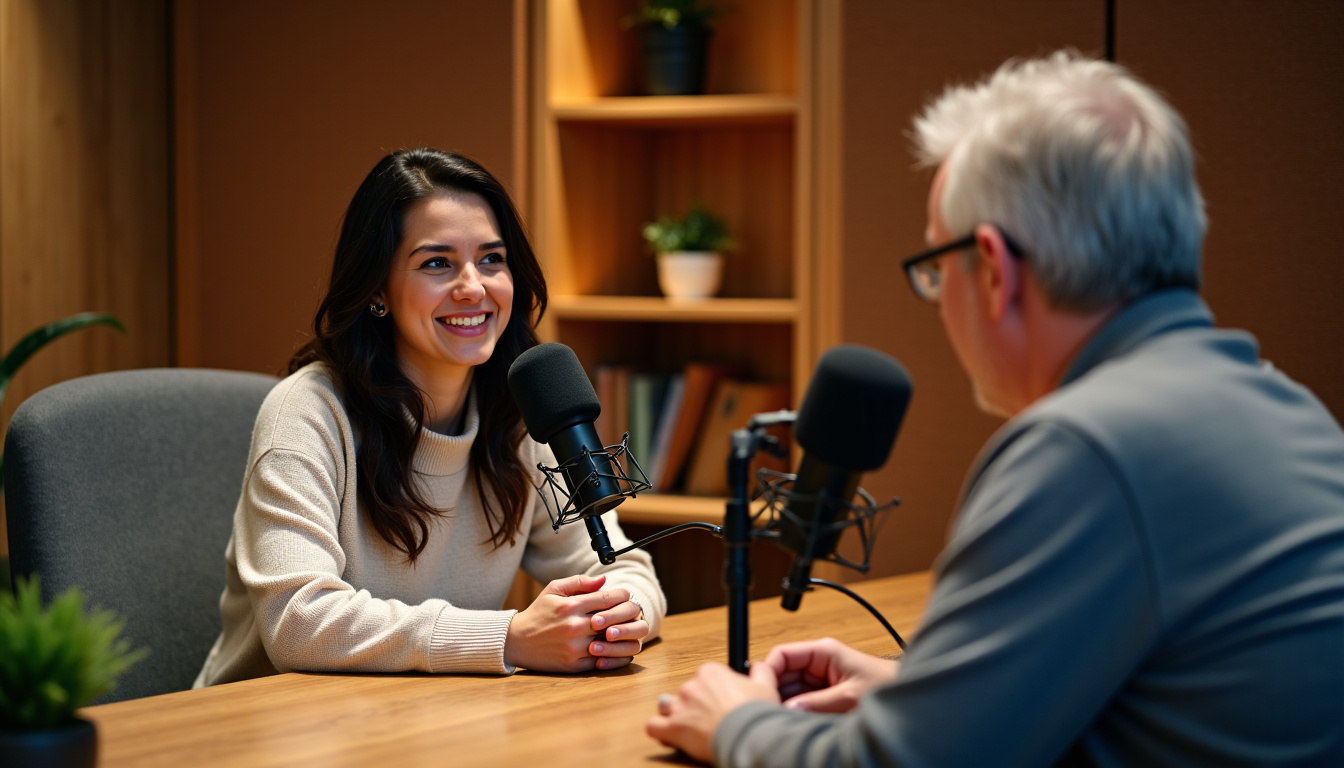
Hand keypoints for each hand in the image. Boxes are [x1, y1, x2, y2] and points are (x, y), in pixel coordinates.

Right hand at [504, 574, 640, 671]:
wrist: (517, 641)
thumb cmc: (538, 613)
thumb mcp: (554, 590)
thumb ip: (579, 582)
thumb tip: (604, 580)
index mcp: (571, 606)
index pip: (608, 598)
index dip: (621, 595)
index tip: (624, 596)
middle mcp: (574, 626)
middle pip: (614, 619)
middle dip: (625, 614)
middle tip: (630, 612)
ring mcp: (575, 647)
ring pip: (611, 641)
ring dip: (621, 635)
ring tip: (624, 629)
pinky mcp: (574, 664)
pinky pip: (602, 660)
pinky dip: (613, 654)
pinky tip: (615, 647)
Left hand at [646, 662, 779, 762]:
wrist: (747, 736)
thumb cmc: (755, 714)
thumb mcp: (765, 687)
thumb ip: (760, 671)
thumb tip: (758, 666)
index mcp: (711, 672)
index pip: (705, 677)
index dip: (713, 691)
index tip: (721, 701)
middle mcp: (691, 685)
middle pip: (687, 693)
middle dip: (695, 705)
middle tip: (711, 718)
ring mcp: (679, 706)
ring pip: (667, 707)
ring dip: (676, 715)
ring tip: (690, 727)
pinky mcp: (672, 728)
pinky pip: (654, 727)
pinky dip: (659, 731)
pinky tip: (668, 735)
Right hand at [760, 637, 897, 712]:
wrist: (909, 697)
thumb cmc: (888, 685)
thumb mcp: (849, 696)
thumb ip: (817, 702)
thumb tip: (787, 709)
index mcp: (823, 651)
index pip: (782, 654)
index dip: (768, 671)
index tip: (761, 691)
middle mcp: (818, 663)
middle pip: (783, 674)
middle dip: (776, 692)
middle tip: (770, 711)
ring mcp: (821, 679)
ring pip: (790, 690)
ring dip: (787, 704)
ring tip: (784, 718)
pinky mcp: (826, 695)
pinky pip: (802, 702)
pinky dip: (798, 712)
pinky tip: (797, 721)